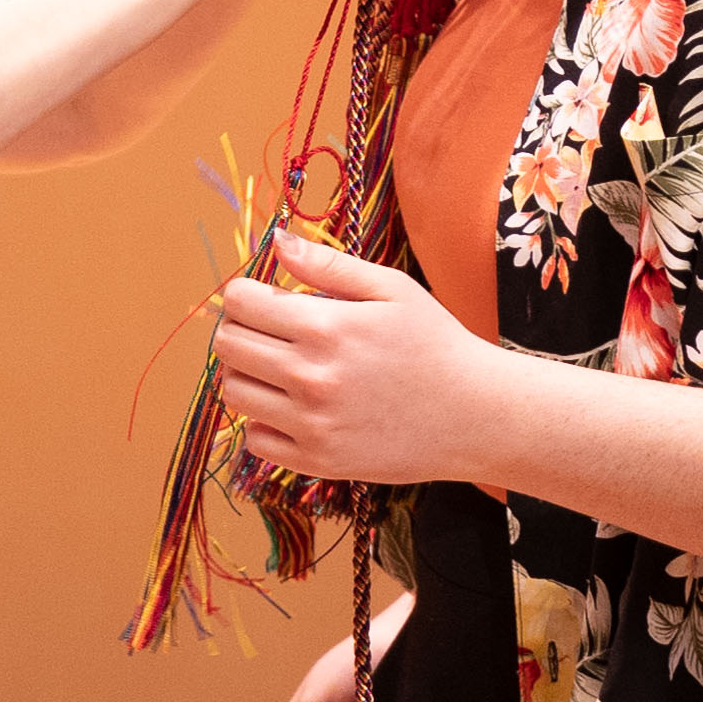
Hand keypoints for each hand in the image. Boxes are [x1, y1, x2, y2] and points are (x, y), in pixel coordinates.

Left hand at [213, 231, 490, 483]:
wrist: (476, 416)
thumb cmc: (436, 344)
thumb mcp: (392, 289)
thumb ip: (329, 264)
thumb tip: (276, 240)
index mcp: (325, 326)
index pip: (240, 303)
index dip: (244, 294)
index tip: (262, 298)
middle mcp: (310, 376)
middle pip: (227, 346)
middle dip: (239, 329)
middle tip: (268, 331)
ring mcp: (311, 424)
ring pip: (233, 392)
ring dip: (247, 374)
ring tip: (281, 367)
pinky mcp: (316, 461)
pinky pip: (254, 440)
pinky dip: (264, 421)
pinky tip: (293, 407)